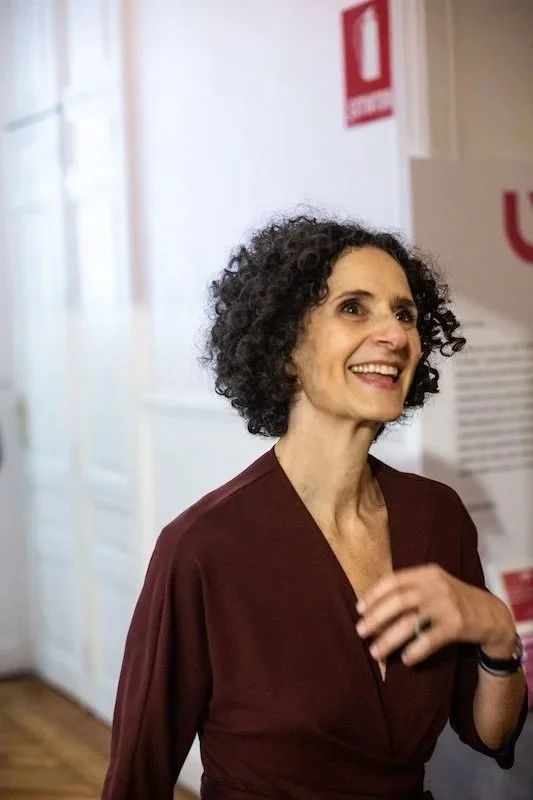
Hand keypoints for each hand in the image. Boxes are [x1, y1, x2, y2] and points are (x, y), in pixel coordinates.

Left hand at [355, 564, 515, 666]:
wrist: (491, 614)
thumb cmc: (453, 600)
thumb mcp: (434, 585)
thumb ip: (410, 589)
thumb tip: (372, 606)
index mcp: (427, 573)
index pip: (394, 580)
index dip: (374, 594)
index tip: (359, 609)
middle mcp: (435, 586)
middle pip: (398, 601)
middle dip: (376, 617)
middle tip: (360, 632)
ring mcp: (446, 605)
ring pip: (410, 623)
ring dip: (389, 639)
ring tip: (375, 652)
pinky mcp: (456, 625)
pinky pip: (429, 639)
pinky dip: (415, 650)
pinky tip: (406, 659)